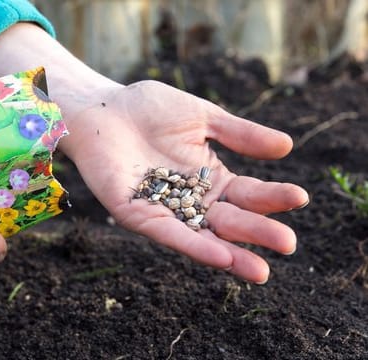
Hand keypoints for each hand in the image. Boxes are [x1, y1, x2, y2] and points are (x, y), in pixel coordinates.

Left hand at [61, 80, 308, 283]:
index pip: (247, 193)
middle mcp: (191, 200)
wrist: (103, 108)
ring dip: (232, 254)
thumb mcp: (203, 117)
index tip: (299, 197)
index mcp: (210, 178)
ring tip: (261, 270)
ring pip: (203, 236)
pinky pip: (168, 234)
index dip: (272, 197)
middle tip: (288, 244)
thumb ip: (239, 134)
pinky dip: (193, 246)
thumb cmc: (150, 109)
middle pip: (230, 221)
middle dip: (258, 233)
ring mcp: (165, 210)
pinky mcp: (137, 215)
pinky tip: (219, 256)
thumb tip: (287, 146)